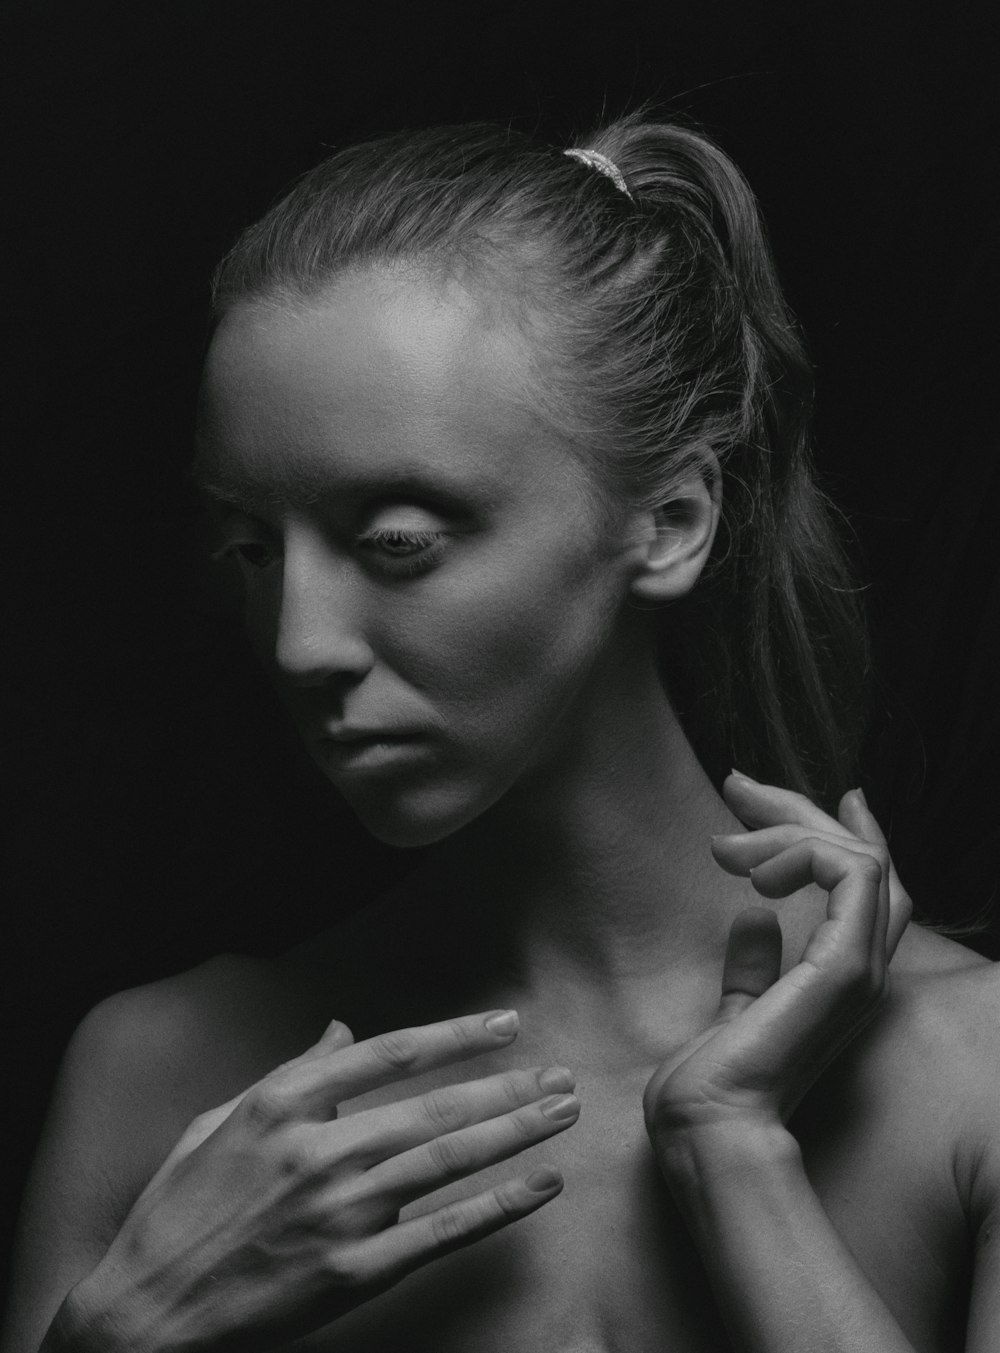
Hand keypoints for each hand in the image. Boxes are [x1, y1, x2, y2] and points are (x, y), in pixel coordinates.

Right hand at [67, 1012, 577, 1352]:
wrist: (145, 1316)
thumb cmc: (176, 1213)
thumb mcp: (219, 1120)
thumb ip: (289, 1072)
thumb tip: (339, 1027)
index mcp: (283, 1103)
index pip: (393, 1053)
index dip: (457, 1035)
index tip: (506, 1024)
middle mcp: (320, 1149)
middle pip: (437, 1105)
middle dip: (508, 1087)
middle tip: (560, 1075)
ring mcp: (340, 1212)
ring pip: (450, 1159)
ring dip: (516, 1133)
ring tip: (564, 1113)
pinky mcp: (355, 1272)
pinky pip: (444, 1231)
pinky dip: (500, 1205)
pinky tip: (542, 1184)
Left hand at [644, 773, 912, 1157]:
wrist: (708, 1125)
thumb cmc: (713, 1082)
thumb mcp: (735, 1008)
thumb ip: (751, 967)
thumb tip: (753, 919)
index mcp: (841, 976)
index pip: (871, 889)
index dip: (851, 834)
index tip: (830, 794)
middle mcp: (862, 968)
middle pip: (863, 861)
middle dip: (799, 812)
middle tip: (737, 787)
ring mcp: (860, 968)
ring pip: (859, 857)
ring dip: (789, 827)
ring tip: (723, 843)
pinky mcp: (844, 966)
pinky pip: (850, 873)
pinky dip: (802, 851)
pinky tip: (751, 869)